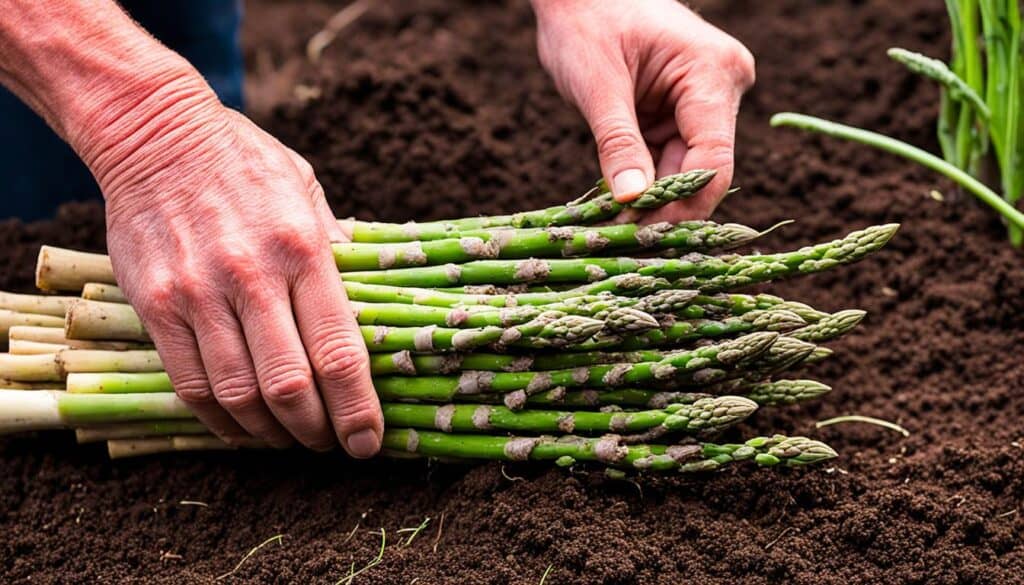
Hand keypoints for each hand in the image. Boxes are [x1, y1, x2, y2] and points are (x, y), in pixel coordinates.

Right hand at [93, 75, 382, 455]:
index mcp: (303, 249)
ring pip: (239, 396)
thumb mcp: (307, 191)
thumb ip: (337, 248)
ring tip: (289, 438)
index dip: (357, 409)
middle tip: (331, 444)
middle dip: (318, 431)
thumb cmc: (245, 162)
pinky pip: (191, 385)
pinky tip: (241, 426)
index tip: (368, 441)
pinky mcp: (156, 306)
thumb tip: (368, 299)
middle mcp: (252, 277)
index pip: (338, 351)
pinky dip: (220, 420)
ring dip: (271, 434)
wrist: (155, 134)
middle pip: (291, 387)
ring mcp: (198, 294)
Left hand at [532, 0, 754, 221]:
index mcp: (713, 73)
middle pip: (703, 169)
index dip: (684, 205)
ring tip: (616, 232)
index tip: (646, 237)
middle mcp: (721, 86)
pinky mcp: (680, 110)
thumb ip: (617, 143)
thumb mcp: (596, 84)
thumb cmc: (585, 18)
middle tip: (624, 243)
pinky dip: (644, 182)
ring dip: (651, 201)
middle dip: (664, 208)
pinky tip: (619, 208)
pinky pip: (668, 157)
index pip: (714, 159)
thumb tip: (631, 202)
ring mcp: (703, 100)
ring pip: (683, 168)